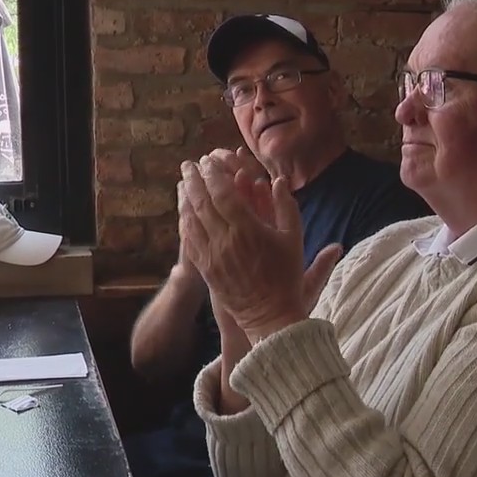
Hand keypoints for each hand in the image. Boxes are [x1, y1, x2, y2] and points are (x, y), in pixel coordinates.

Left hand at [178, 156, 340, 343]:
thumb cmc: (286, 277)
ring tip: (183, 182)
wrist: (270, 315)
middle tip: (189, 165)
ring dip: (185, 198)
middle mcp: (225, 240)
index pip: (224, 193)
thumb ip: (286, 207)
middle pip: (203, 202)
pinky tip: (184, 212)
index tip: (208, 161)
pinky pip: (190, 240)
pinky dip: (185, 222)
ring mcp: (212, 256)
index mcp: (248, 230)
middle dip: (194, 180)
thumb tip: (279, 180)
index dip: (213, 174)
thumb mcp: (294, 239)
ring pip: (191, 219)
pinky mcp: (205, 269)